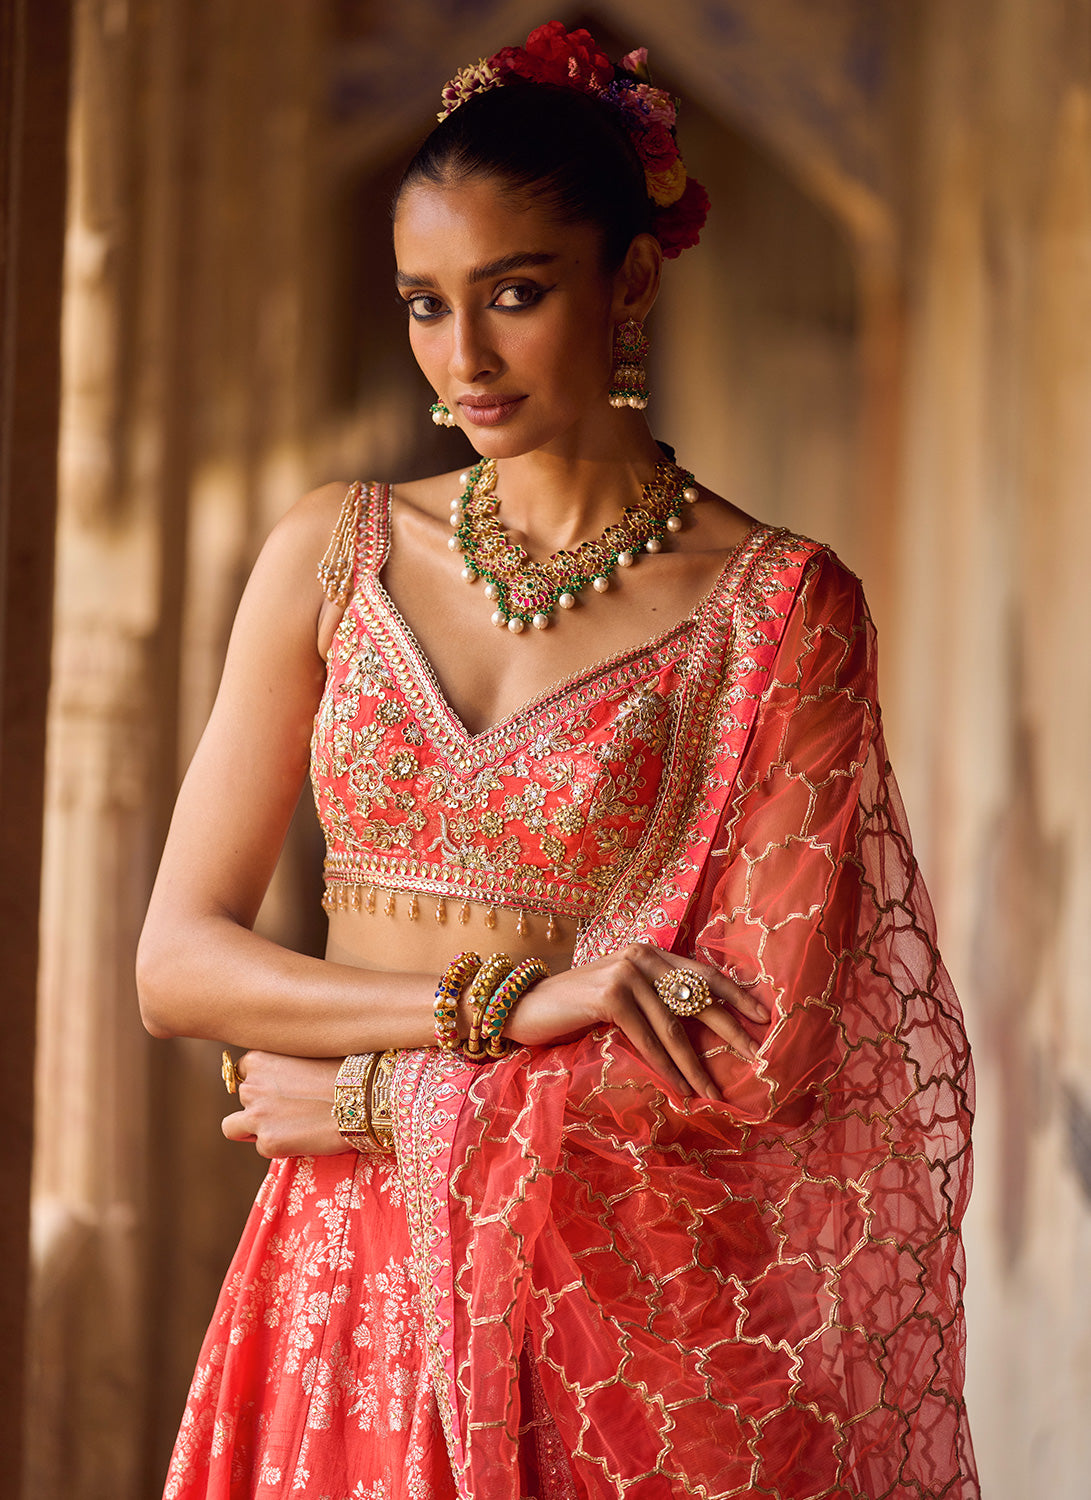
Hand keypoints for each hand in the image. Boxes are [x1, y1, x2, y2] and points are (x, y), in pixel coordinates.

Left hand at [222, 1051, 345, 1157]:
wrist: (364, 1100)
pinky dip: (280, 1145)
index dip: (262, 1080)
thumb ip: (286, 1063)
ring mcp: (256, 1116)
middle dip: (260, 1104)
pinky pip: (263, 1147)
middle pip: (242, 1098)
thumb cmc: (345, 1072)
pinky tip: (304, 1137)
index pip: (243, 1071)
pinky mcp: (268, 1142)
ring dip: (253, 1128)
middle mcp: (251, 1086)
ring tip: (286, 1127)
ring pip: (233, 1127)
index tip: (280, 1086)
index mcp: (259, 1059)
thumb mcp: (308, 1053)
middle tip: (291, 1108)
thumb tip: (283, 1075)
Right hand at [503, 944, 769, 1102]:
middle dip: (730, 1029)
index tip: (763, 1016)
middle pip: (697, 996)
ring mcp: (626, 972)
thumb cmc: (573, 1007)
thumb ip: (651, 997)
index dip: (734, 994)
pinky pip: (647, 1038)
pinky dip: (666, 1067)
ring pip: (673, 1026)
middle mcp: (641, 955)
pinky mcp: (610, 995)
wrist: (522, 1007)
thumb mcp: (619, 995)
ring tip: (714, 1090)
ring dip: (696, 1063)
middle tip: (757, 1055)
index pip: (702, 972)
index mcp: (649, 952)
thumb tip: (696, 1026)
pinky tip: (680, 1088)